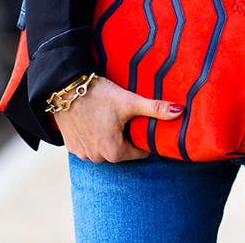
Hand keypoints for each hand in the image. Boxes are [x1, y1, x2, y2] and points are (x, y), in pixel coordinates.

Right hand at [53, 77, 183, 162]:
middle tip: (124, 114)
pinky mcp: (71, 146)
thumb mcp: (130, 101)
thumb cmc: (98, 94)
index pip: (140, 151)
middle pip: (122, 149)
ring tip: (108, 115)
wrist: (63, 86)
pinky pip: (90, 144)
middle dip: (126, 135)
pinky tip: (94, 118)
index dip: (143, 135)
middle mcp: (97, 158)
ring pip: (105, 147)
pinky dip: (94, 134)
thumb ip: (156, 109)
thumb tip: (181, 111)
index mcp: (114, 152)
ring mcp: (82, 153)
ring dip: (109, 135)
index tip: (140, 120)